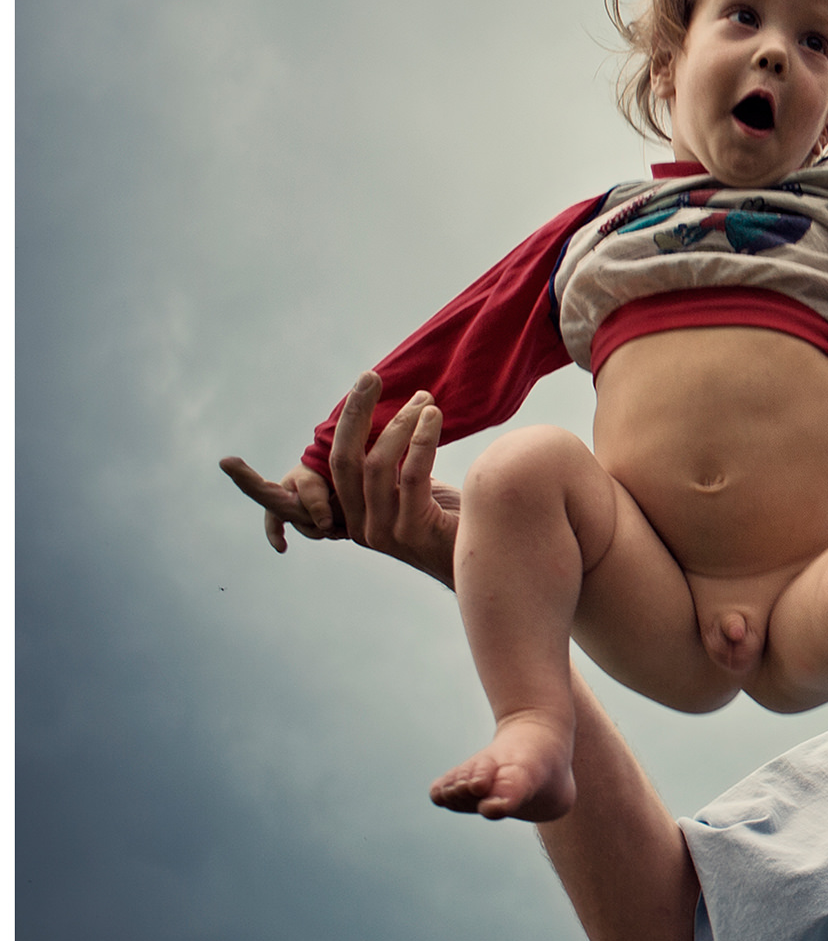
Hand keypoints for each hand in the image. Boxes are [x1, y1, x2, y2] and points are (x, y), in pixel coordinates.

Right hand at [220, 371, 460, 586]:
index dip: (255, 485)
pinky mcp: (413, 531)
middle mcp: (359, 528)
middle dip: (353, 413)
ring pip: (375, 464)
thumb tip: (386, 430)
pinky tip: (433, 417)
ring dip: (399, 422)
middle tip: (369, 376)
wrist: (489, 565)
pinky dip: (419, 439)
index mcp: (350, 520)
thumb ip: (392, 472)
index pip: (293, 500)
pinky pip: (409, 474)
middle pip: (340, 461)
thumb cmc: (455, 524)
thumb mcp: (416, 496)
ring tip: (425, 398)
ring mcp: (383, 532)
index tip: (225, 462)